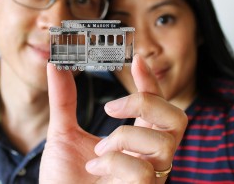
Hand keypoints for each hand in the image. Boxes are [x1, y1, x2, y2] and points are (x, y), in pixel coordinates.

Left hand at [39, 54, 187, 182]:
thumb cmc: (65, 178)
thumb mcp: (63, 132)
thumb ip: (63, 100)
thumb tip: (56, 67)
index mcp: (136, 140)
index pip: (156, 105)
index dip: (151, 81)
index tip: (137, 61)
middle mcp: (149, 156)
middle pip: (177, 119)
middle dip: (147, 103)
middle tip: (113, 107)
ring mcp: (150, 177)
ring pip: (164, 143)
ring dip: (124, 138)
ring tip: (99, 149)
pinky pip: (141, 172)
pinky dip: (114, 163)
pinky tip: (96, 168)